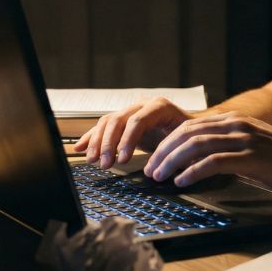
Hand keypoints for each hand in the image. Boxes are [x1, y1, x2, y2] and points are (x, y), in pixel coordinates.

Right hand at [73, 97, 193, 167]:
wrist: (191, 126)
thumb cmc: (191, 134)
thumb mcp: (188, 140)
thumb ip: (178, 149)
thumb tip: (167, 165)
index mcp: (159, 107)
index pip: (137, 121)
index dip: (127, 140)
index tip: (122, 159)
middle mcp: (142, 105)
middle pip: (118, 120)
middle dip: (109, 144)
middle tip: (105, 164)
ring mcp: (131, 111)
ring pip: (107, 123)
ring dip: (97, 143)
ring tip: (92, 161)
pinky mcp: (123, 121)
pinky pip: (103, 127)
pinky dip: (91, 138)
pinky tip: (80, 148)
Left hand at [143, 112, 271, 195]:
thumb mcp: (252, 148)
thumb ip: (228, 150)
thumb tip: (200, 165)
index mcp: (234, 121)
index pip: (190, 126)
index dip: (167, 142)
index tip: (154, 159)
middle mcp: (236, 125)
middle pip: (187, 133)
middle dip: (164, 152)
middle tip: (150, 170)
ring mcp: (244, 139)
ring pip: (196, 145)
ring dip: (173, 162)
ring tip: (160, 177)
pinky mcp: (251, 157)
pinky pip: (214, 162)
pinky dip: (193, 171)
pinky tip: (182, 181)